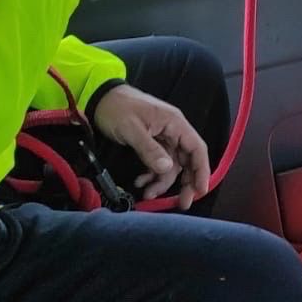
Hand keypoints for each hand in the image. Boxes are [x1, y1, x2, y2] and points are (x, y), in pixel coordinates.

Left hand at [92, 85, 211, 208]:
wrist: (100, 97)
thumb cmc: (117, 108)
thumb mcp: (132, 129)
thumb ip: (149, 149)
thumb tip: (166, 168)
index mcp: (175, 123)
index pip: (196, 149)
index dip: (202, 170)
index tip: (200, 190)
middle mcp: (173, 132)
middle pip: (187, 161)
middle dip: (184, 183)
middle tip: (182, 203)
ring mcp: (163, 138)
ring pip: (171, 166)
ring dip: (161, 182)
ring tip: (146, 194)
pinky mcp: (152, 144)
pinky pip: (158, 164)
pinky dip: (151, 176)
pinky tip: (139, 182)